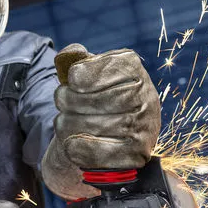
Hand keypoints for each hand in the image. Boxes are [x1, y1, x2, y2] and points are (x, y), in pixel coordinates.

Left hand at [53, 44, 160, 169]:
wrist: (113, 134)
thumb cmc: (96, 96)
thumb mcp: (88, 72)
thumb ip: (76, 59)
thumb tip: (72, 53)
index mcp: (133, 68)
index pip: (101, 69)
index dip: (77, 77)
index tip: (71, 82)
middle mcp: (146, 96)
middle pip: (94, 100)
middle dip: (68, 101)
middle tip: (61, 102)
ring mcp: (144, 128)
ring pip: (91, 127)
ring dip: (68, 125)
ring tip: (65, 121)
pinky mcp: (135, 155)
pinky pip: (95, 152)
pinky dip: (76, 147)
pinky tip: (72, 142)